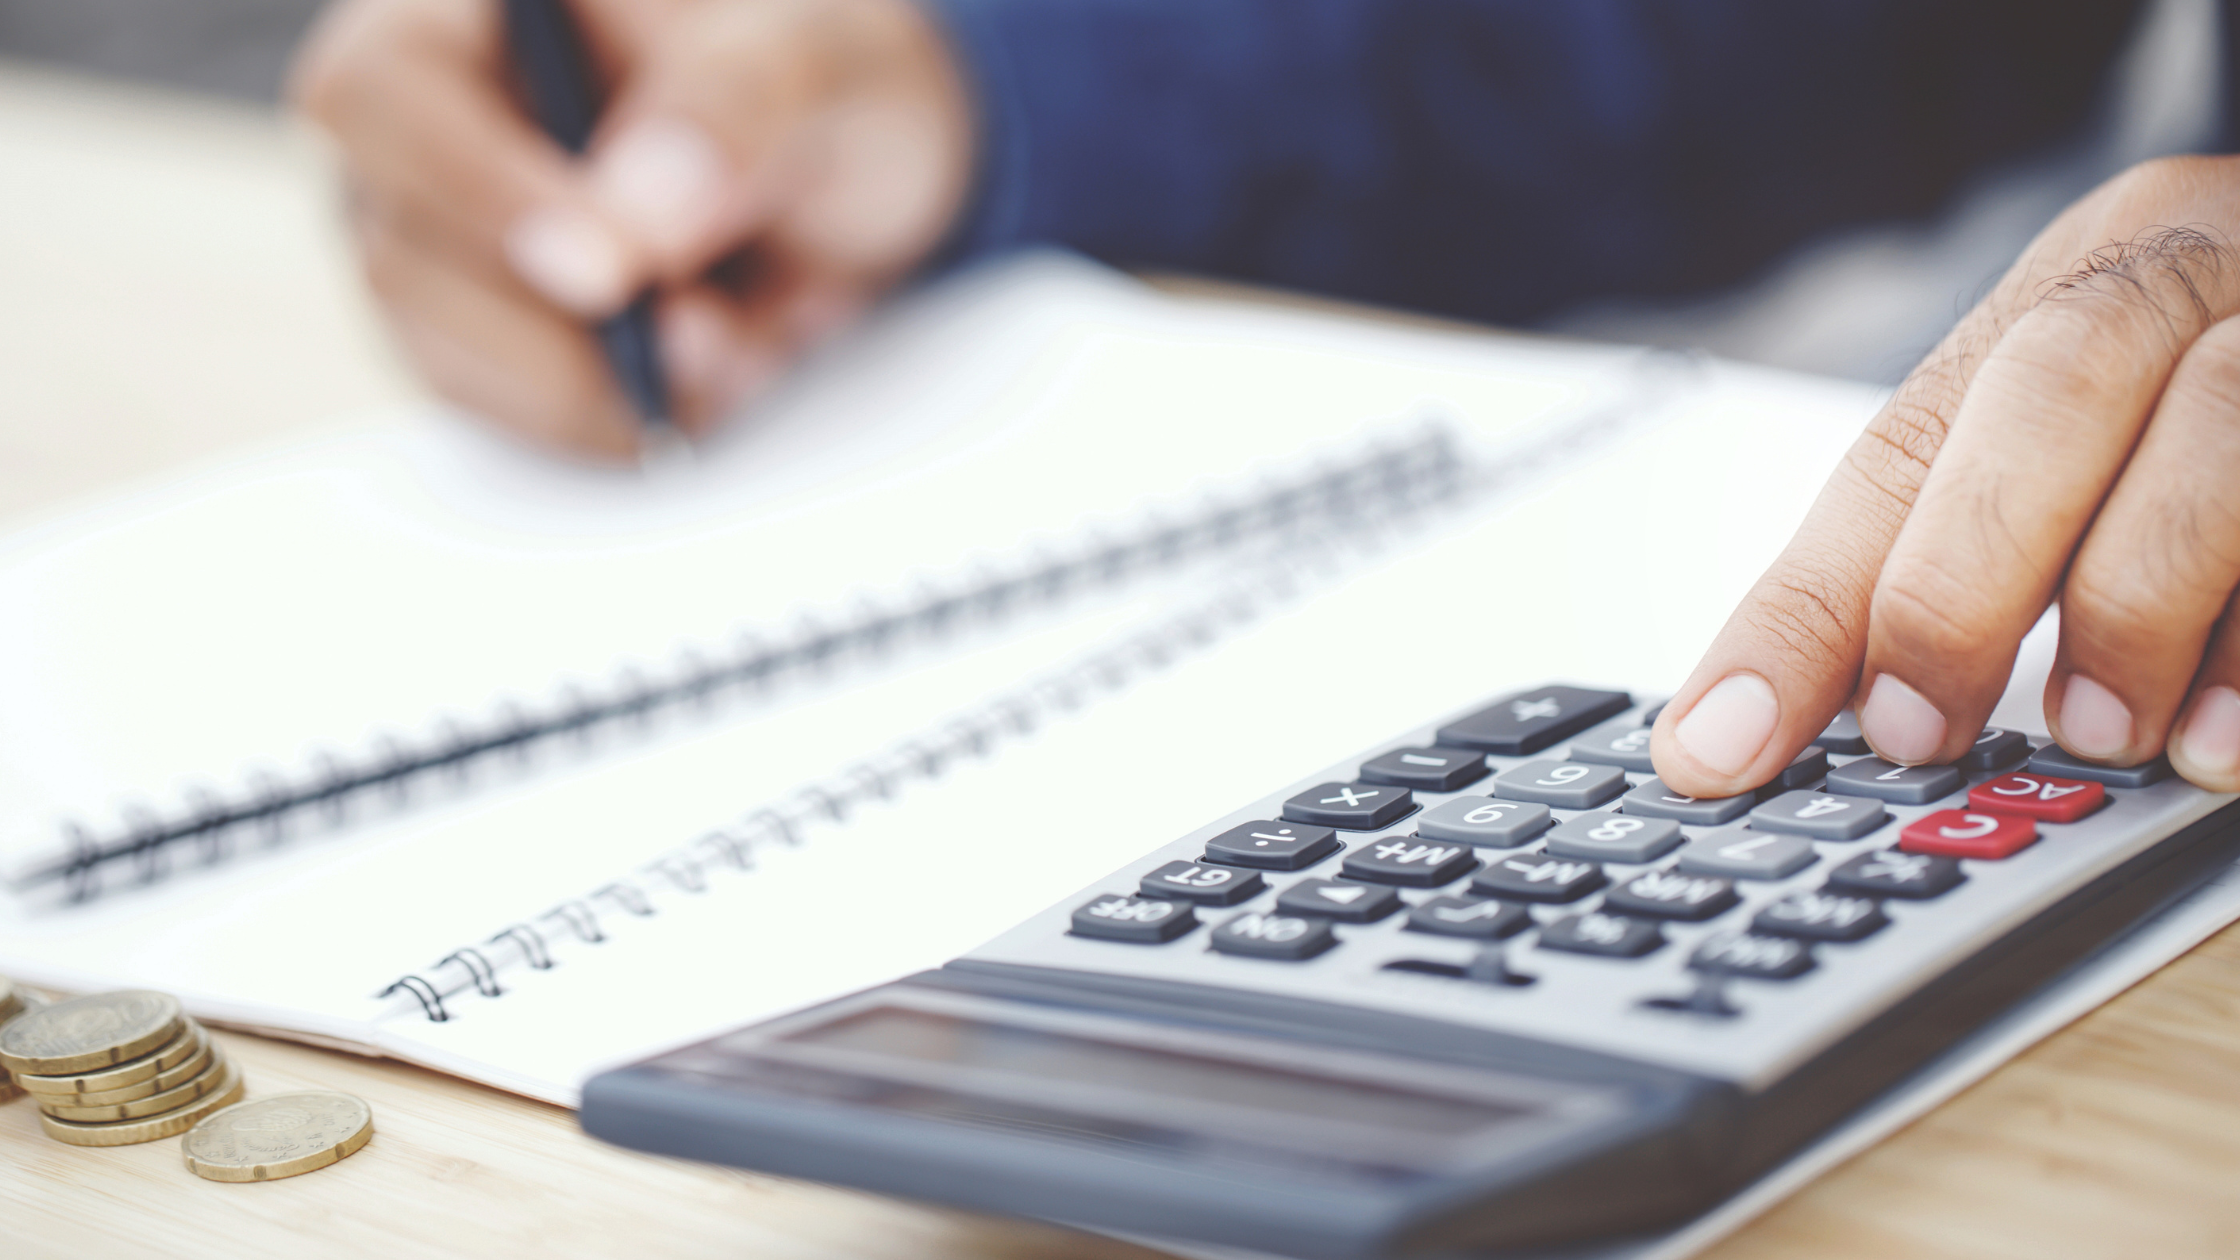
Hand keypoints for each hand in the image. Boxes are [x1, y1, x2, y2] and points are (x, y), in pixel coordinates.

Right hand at [292, 0, 972, 459]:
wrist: (863, 175)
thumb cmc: (820, 81)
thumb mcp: (812, 62)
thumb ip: (726, 111)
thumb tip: (630, 224)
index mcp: (473, 5)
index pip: (382, 94)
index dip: (475, 192)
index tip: (603, 276)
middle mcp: (427, 123)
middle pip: (400, 252)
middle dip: (561, 327)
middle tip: (705, 330)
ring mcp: (443, 240)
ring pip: (445, 354)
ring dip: (596, 387)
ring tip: (732, 346)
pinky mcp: (487, 339)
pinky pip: (509, 416)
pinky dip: (614, 421)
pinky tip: (706, 380)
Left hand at [1652, 155, 2239, 795]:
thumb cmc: (2226, 384)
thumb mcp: (2091, 430)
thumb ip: (1973, 537)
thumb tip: (1818, 714)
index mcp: (2077, 282)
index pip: (1897, 451)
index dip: (1801, 613)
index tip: (1718, 748)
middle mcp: (2193, 271)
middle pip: (2050, 386)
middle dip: (1960, 581)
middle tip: (1921, 731)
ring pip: (2218, 427)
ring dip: (2137, 607)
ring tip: (2104, 733)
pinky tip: (2227, 738)